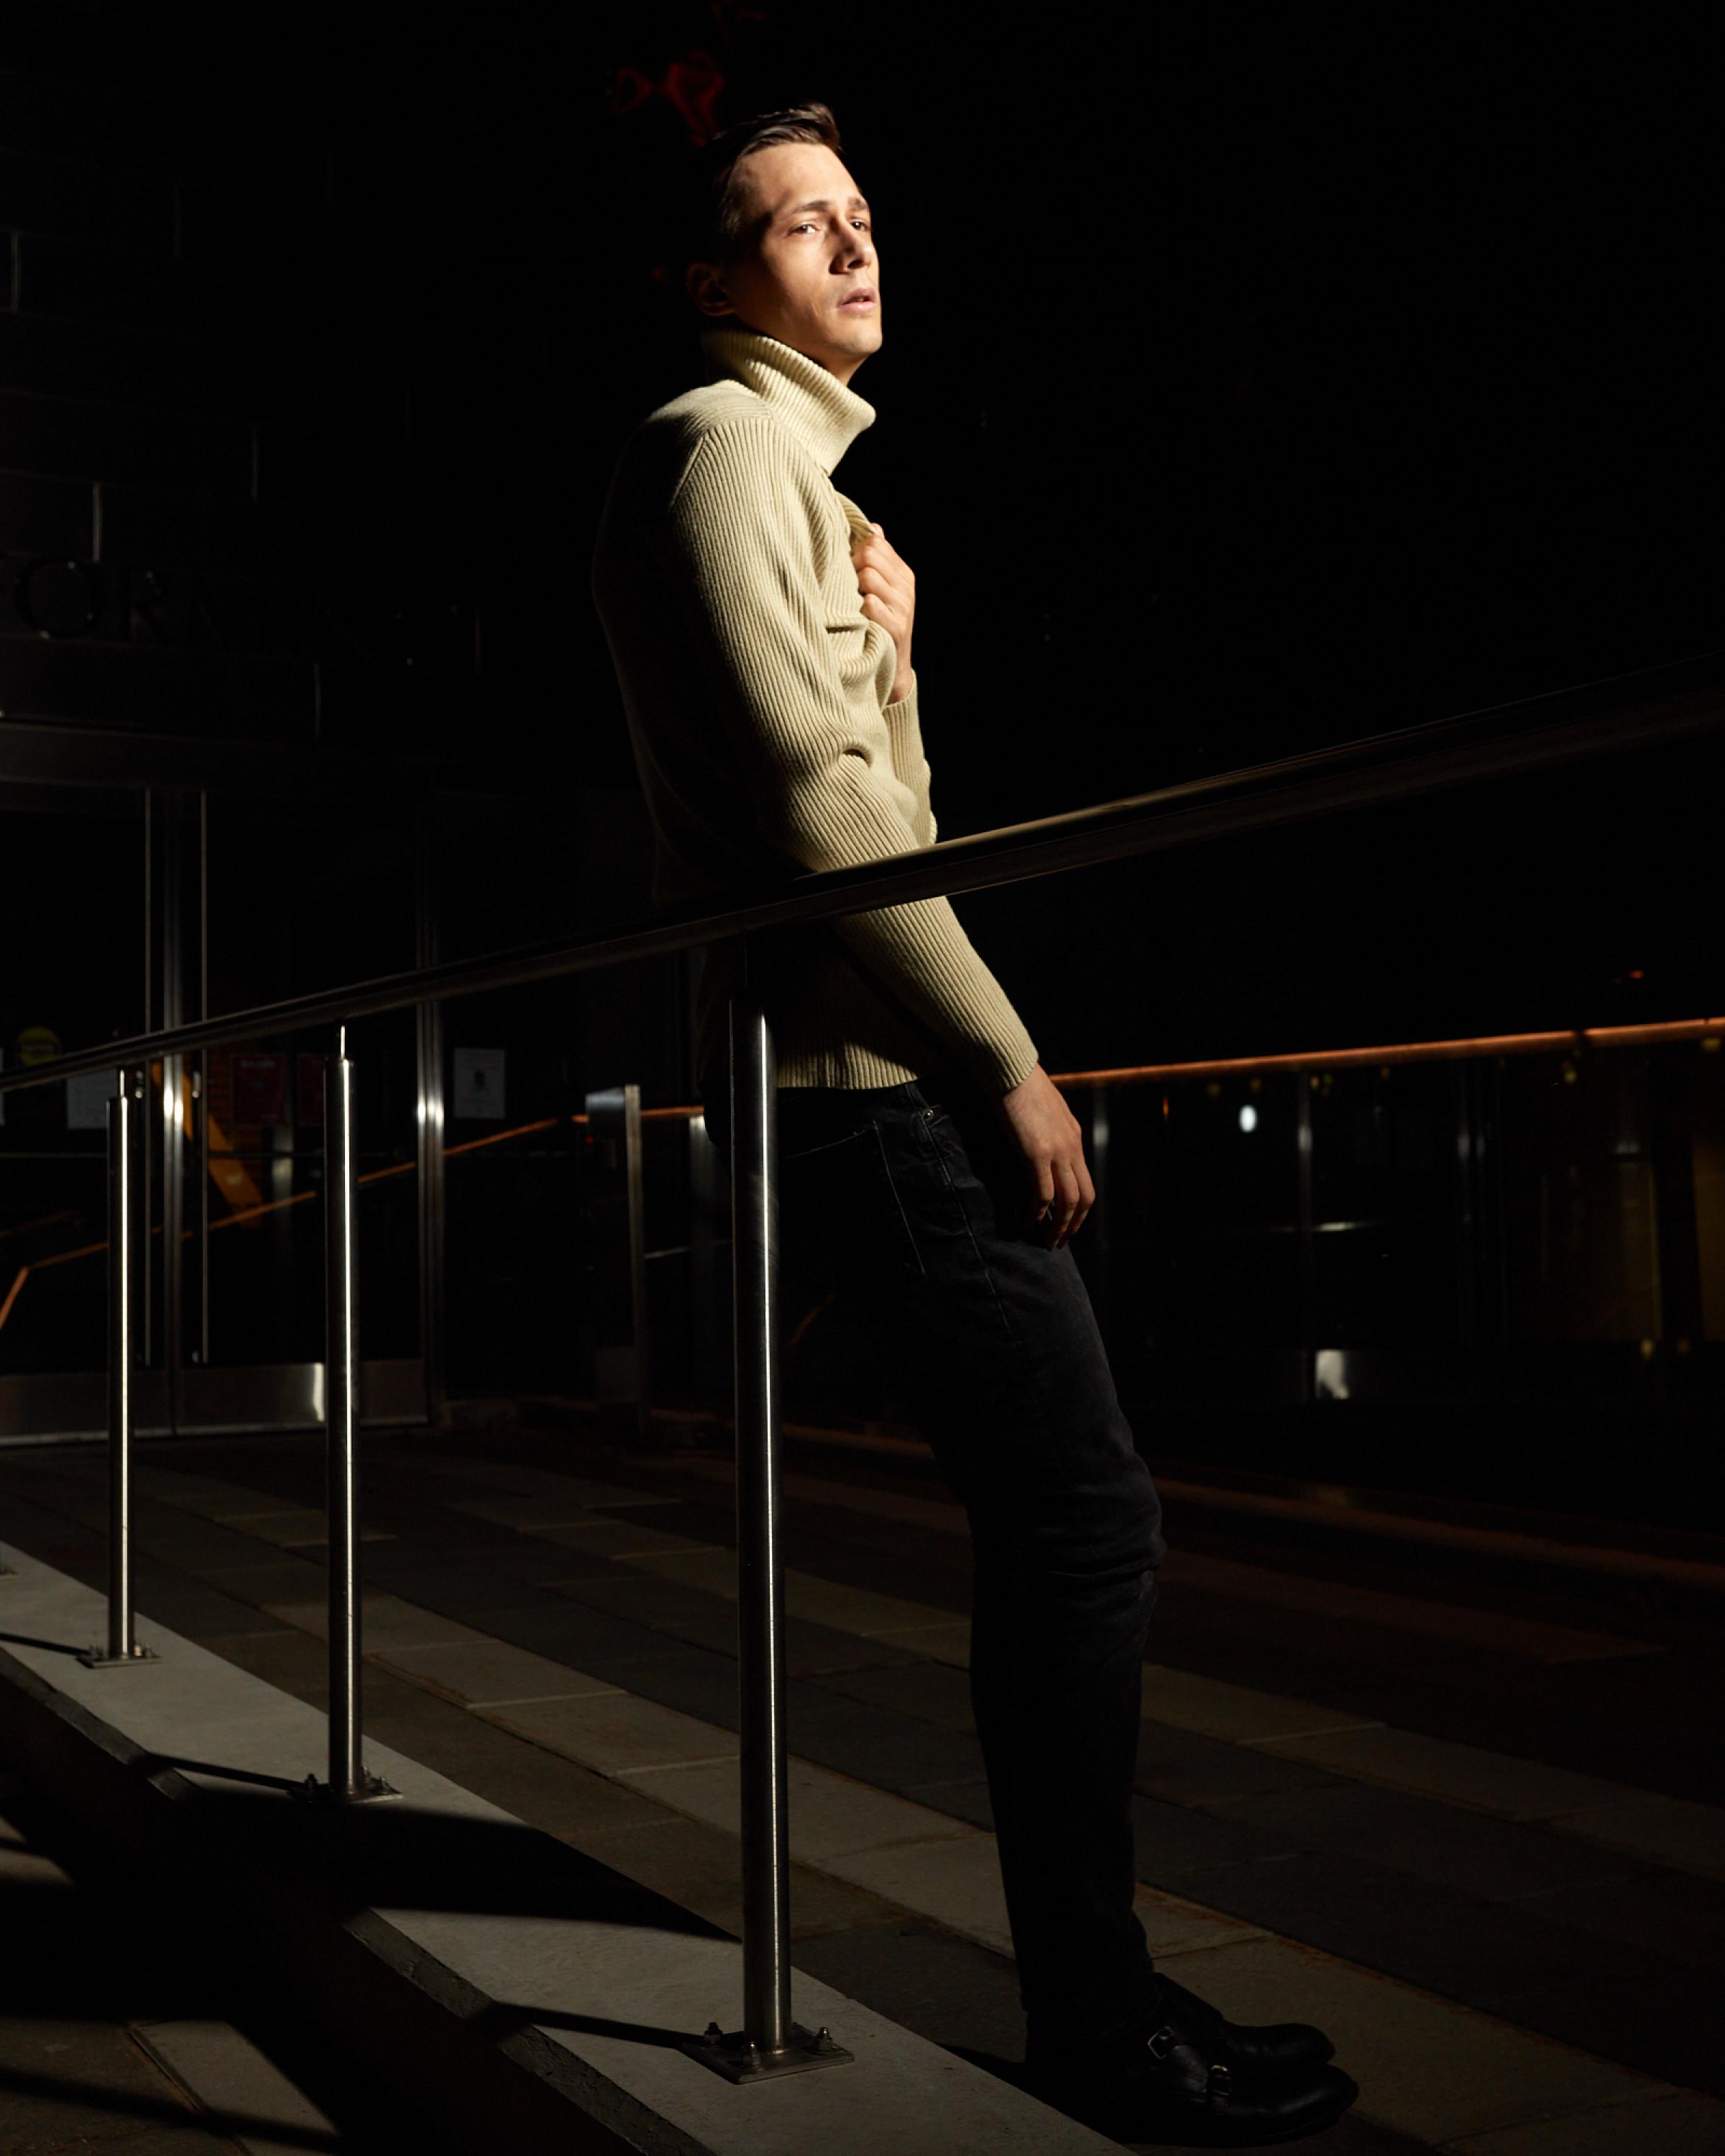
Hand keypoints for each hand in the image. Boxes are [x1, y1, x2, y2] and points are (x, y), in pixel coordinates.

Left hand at [854, 521, 914, 695]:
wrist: (891, 669)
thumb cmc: (879, 624)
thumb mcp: (884, 590)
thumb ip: (879, 560)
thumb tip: (873, 527)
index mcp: (903, 574)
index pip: (875, 542)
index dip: (854, 550)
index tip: (847, 568)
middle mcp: (905, 587)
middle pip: (869, 554)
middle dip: (851, 566)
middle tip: (845, 586)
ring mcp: (903, 607)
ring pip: (867, 576)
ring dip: (852, 588)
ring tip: (850, 603)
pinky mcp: (895, 627)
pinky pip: (869, 604)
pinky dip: (857, 610)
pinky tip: (855, 619)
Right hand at [995, 1063, 1094, 1247]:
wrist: (1010, 1068)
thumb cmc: (1019, 1084)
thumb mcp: (1043, 1109)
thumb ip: (1047, 1129)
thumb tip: (1039, 1143)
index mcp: (1073, 1137)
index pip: (1085, 1182)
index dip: (1078, 1209)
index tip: (1066, 1224)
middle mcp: (1071, 1147)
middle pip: (1083, 1197)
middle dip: (1073, 1224)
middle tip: (1059, 1242)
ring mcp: (1056, 1151)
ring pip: (1067, 1201)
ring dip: (1058, 1226)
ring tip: (1046, 1241)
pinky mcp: (1036, 1153)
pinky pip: (1041, 1194)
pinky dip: (1036, 1213)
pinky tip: (1026, 1224)